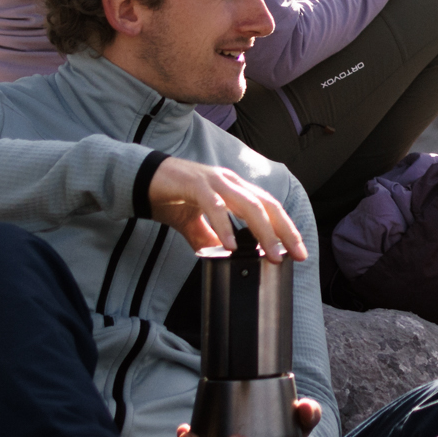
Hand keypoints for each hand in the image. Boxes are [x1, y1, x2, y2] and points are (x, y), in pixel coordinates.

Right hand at [149, 158, 306, 260]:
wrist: (140, 179)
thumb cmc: (171, 197)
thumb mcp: (195, 223)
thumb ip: (210, 238)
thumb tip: (223, 257)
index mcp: (234, 189)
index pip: (269, 207)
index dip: (285, 228)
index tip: (298, 250)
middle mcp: (230, 182)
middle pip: (267, 205)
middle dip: (285, 231)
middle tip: (296, 254)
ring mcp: (214, 181)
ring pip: (248, 204)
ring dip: (264, 231)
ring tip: (272, 254)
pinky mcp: (194, 184)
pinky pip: (214, 206)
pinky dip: (225, 226)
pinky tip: (231, 246)